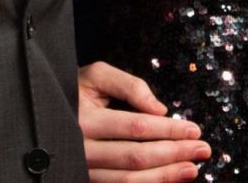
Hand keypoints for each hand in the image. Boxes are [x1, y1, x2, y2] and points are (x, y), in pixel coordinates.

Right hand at [79, 60, 210, 181]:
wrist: (44, 111)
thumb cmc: (75, 90)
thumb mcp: (97, 75)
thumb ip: (130, 86)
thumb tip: (160, 110)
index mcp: (84, 119)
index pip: (136, 127)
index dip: (168, 130)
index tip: (195, 129)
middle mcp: (81, 149)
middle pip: (135, 157)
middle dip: (174, 154)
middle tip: (203, 150)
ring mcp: (83, 169)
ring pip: (128, 181)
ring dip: (164, 177)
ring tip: (192, 169)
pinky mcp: (86, 179)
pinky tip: (167, 181)